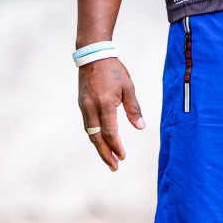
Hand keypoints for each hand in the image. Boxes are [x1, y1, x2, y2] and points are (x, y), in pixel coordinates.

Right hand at [78, 57, 145, 171]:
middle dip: (106, 154)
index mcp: (105, 104)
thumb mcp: (128, 87)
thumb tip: (140, 127)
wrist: (92, 55)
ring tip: (109, 158)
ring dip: (99, 147)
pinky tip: (101, 141)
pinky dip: (94, 136)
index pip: (110, 132)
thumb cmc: (113, 70)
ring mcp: (85, 107)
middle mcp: (92, 108)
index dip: (116, 146)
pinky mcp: (82, 104)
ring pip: (91, 133)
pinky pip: (88, 125)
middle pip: (97, 138)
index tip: (123, 157)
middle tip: (114, 167)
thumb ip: (133, 108)